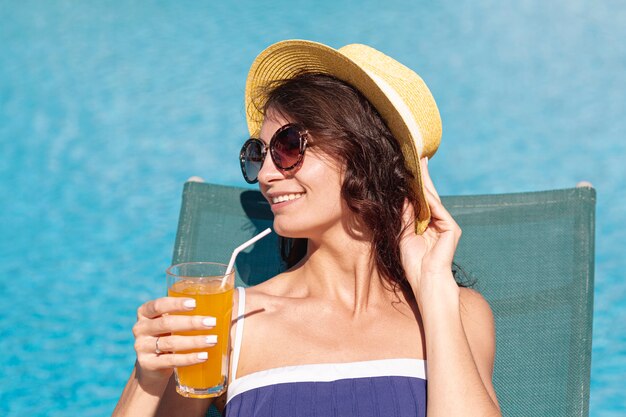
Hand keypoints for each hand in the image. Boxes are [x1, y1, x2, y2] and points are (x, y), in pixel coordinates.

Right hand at [132, 297, 216, 387]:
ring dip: (194, 341)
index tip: (195, 303)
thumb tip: (226, 302)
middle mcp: (140, 328)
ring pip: (170, 343)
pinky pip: (170, 361)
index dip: (176, 304)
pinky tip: (203, 356)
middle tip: (212, 322)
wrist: (153, 365)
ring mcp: (141, 347)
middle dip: (191, 323)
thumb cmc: (169, 335)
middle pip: (167, 323)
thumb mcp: (171, 322)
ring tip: (213, 340)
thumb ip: (186, 312)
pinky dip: (189, 358)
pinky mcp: (147, 364)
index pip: (158, 305)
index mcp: (145, 312)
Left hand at [400, 157, 461, 306]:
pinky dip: (428, 198)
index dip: (415, 185)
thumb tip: (402, 197)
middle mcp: (438, 222)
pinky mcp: (451, 228)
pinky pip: (436, 210)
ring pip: (432, 199)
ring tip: (418, 164)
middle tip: (417, 156)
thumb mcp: (403, 235)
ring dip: (424, 182)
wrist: (426, 281)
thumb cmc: (413, 263)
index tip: (409, 167)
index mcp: (427, 224)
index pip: (420, 200)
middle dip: (422, 177)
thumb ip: (405, 216)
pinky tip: (421, 187)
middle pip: (428, 195)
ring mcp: (446, 224)